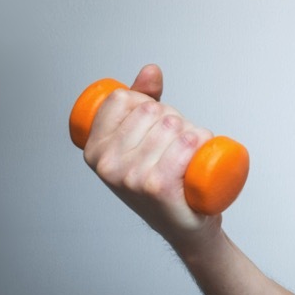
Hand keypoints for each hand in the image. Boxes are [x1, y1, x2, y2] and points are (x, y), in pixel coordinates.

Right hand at [82, 64, 218, 245]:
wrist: (185, 224)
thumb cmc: (163, 179)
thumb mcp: (143, 139)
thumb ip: (142, 101)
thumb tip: (151, 70)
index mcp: (94, 150)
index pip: (122, 99)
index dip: (147, 103)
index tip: (154, 125)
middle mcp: (108, 165)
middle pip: (153, 111)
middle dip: (175, 119)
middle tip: (177, 145)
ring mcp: (131, 177)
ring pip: (174, 125)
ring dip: (193, 132)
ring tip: (190, 153)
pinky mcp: (158, 187)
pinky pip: (185, 144)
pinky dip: (200, 140)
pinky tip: (200, 149)